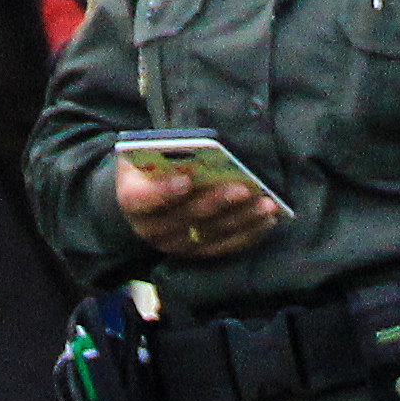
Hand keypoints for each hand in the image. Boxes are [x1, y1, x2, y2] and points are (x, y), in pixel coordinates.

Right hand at [112, 153, 282, 262]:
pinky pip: (224, 247)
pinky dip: (247, 234)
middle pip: (184, 219)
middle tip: (244, 188)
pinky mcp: (197, 253)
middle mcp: (150, 229)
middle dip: (217, 202)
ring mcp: (174, 245)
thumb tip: (199, 147)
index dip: (163, 192)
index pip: (141, 200)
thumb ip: (165, 151)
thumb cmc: (153, 165)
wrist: (147, 195)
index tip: (187, 178)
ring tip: (267, 204)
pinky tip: (267, 219)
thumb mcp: (148, 152)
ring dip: (241, 220)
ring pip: (209, 235)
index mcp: (132, 198)